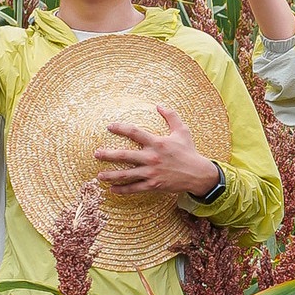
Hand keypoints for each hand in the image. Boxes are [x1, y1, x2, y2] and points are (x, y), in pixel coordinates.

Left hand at [93, 106, 221, 196]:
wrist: (198, 174)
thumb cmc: (189, 152)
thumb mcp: (182, 131)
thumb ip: (171, 116)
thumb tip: (159, 105)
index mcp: (157, 143)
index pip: (134, 132)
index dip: (120, 128)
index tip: (109, 126)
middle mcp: (152, 158)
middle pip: (124, 155)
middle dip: (108, 155)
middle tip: (96, 154)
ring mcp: (151, 173)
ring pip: (126, 174)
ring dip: (111, 175)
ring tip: (99, 175)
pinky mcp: (153, 185)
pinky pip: (134, 188)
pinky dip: (122, 190)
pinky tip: (112, 189)